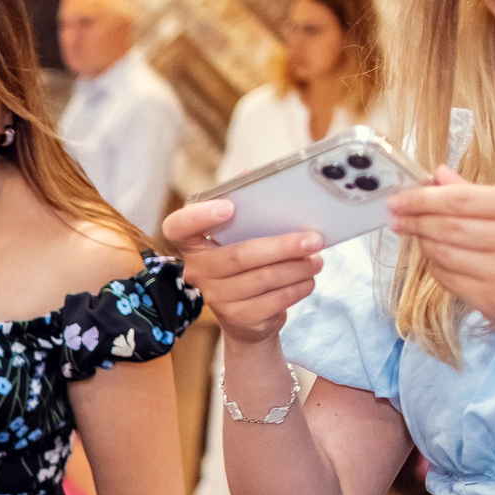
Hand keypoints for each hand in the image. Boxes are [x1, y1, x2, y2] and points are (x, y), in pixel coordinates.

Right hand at [163, 199, 324, 345]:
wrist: (248, 318)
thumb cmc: (247, 266)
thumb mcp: (242, 236)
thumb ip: (245, 208)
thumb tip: (249, 176)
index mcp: (194, 244)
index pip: (177, 228)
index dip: (199, 216)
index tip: (230, 207)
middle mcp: (198, 272)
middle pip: (239, 256)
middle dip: (282, 246)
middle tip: (314, 239)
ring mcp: (216, 298)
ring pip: (263, 279)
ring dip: (298, 268)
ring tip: (317, 260)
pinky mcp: (238, 319)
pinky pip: (274, 301)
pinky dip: (298, 288)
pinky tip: (307, 280)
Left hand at [387, 169, 494, 336]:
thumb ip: (484, 194)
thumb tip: (439, 175)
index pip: (460, 199)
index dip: (422, 199)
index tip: (399, 198)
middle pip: (447, 227)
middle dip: (415, 221)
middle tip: (396, 216)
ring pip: (442, 255)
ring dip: (423, 244)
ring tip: (414, 234)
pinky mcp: (491, 301)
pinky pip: (448, 280)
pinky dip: (435, 267)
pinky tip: (435, 257)